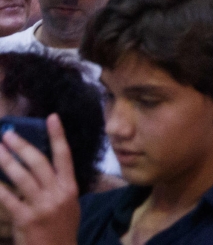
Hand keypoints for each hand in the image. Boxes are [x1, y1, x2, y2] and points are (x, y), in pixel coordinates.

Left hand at [0, 114, 78, 244]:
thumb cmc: (62, 230)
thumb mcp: (68, 205)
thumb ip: (57, 187)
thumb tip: (39, 168)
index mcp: (70, 187)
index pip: (64, 155)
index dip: (58, 135)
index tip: (51, 117)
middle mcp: (58, 193)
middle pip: (39, 162)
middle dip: (22, 146)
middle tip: (7, 135)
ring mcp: (43, 206)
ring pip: (22, 177)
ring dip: (6, 161)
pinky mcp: (27, 219)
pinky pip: (8, 198)